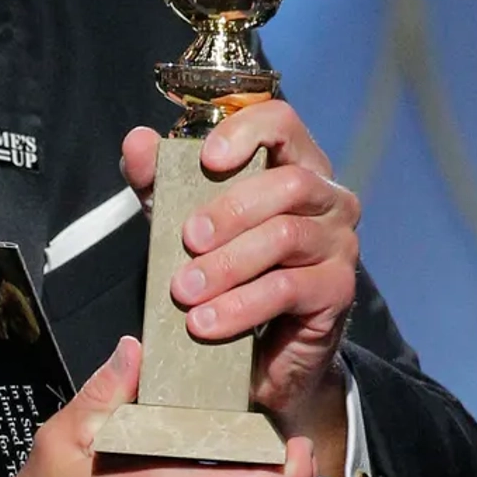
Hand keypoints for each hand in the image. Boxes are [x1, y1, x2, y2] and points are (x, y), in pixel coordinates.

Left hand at [120, 101, 359, 476]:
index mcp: (294, 166)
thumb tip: (137, 141)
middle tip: (188, 240)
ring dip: (228, 264)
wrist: (260, 353)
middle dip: (230, 211)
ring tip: (186, 291)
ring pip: (286, 236)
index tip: (208, 159)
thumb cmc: (227, 273)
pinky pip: (287, 289)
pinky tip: (205, 323)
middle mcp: (328, 198)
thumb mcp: (183, 223)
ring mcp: (339, 243)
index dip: (246, 132)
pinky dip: (240, 306)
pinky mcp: (337, 290)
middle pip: (288, 184)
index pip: (282, 122)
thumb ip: (159, 182)